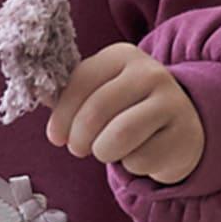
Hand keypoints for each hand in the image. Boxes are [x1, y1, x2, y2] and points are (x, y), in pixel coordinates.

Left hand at [43, 42, 205, 185]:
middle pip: (96, 111)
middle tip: (78, 149)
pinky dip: (131, 165)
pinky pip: (141, 159)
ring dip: (103, 152)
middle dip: (78, 139)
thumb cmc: (129, 108)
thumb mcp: (103, 90)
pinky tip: (138, 154)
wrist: (182, 124)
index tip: (56, 137)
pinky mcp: (184, 135)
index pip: (81, 82)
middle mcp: (150, 73)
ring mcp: (172, 102)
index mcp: (122, 55)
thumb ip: (71, 94)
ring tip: (105, 151)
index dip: (62, 115)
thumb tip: (36, 93)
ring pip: (119, 137)